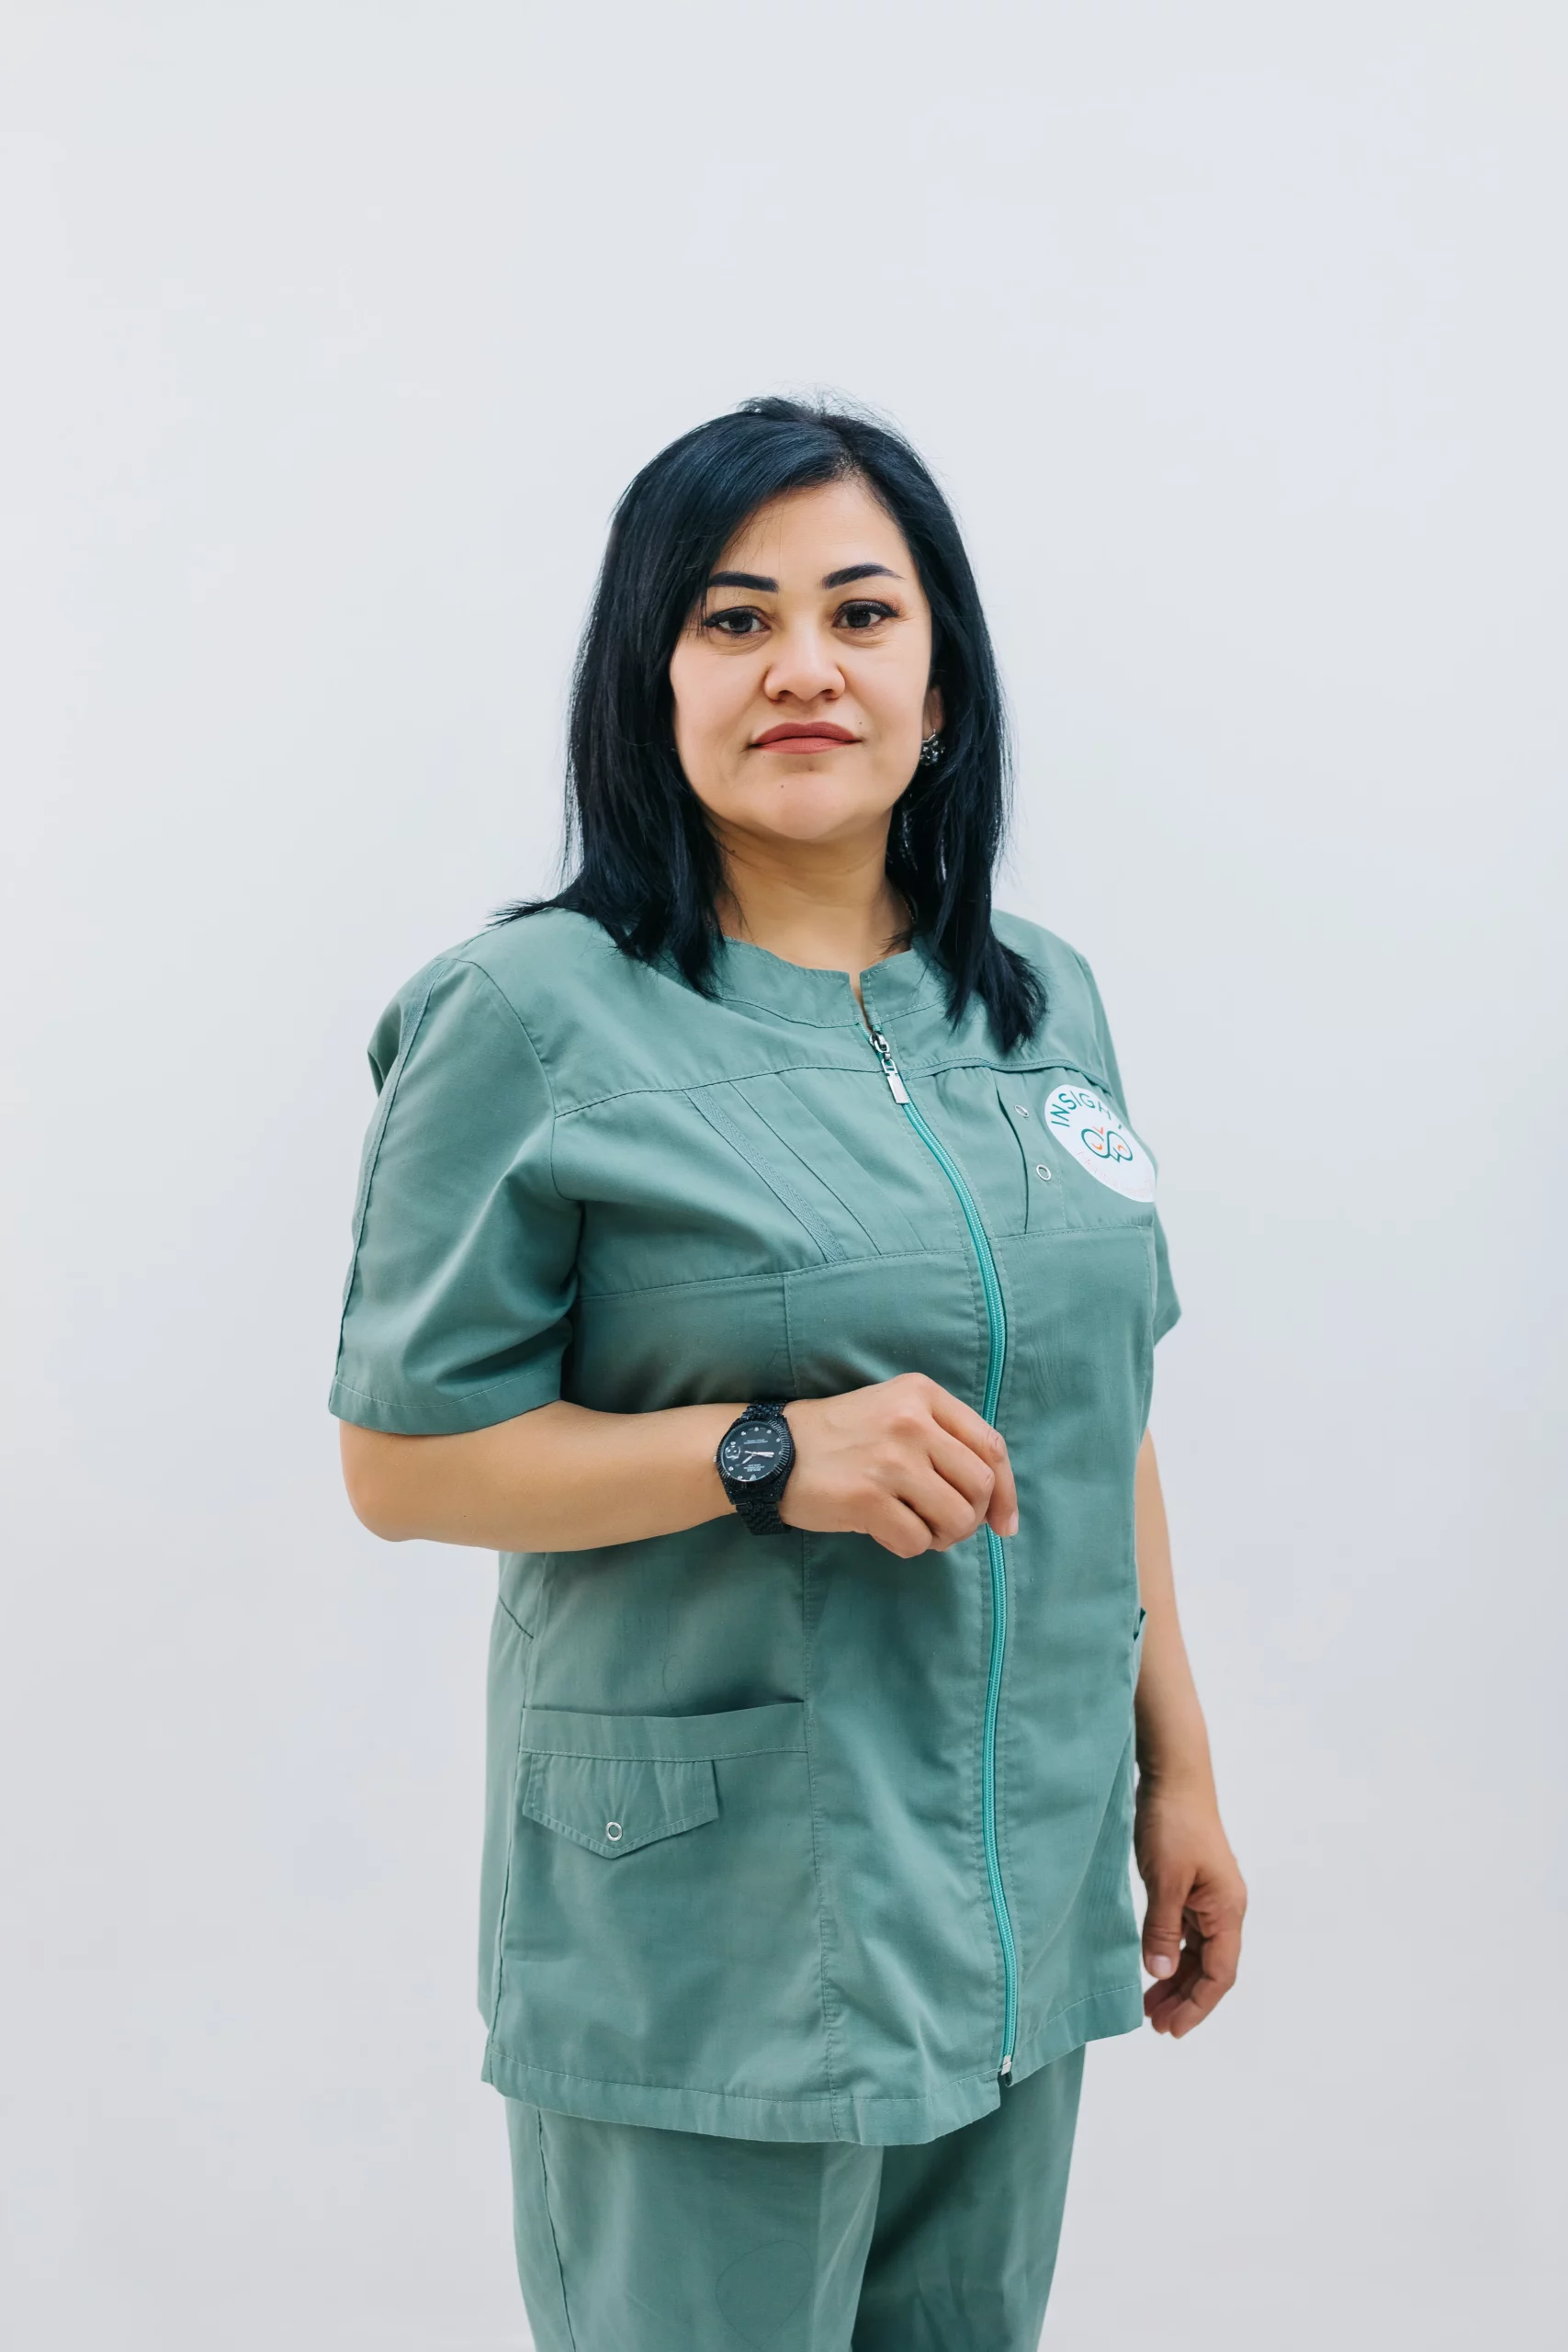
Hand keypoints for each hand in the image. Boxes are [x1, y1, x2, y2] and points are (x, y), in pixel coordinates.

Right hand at [782, 1374, 1017, 1558]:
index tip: (1004, 1522)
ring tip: (916, 1528)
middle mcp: (912, 1422)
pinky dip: (908, 1546)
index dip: (1006, 1492)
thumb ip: (943, 1440)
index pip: (992, 1447)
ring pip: (957, 1519)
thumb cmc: (839, 1436)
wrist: (770, 1452)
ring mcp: (890, 1460)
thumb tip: (995, 1506)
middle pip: (981, 1486)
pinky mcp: (867, 1499)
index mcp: (923, 1395)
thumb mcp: (895, 1411)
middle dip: (971, 1518)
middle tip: (943, 1525)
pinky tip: (885, 1531)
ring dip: (942, 1536)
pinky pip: (917, 1541)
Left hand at [1133, 1777, 1246, 2036]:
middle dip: (1185, 1999)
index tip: (1172, 2030)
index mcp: (1227, 1909)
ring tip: (1149, 2006)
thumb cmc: (1173, 1822)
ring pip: (1197, 1952)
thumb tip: (1159, 1973)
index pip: (1219, 1974)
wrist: (1174, 1775)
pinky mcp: (1192, 1885)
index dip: (1197, 2005)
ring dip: (1176, 1979)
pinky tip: (1151, 1966)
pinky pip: (1186, 1932)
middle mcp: (1224, 1908)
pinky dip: (1170, 1953)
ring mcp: (1209, 1897)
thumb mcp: (1165, 1879)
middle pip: (1210, 1968)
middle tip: (1155, 2025)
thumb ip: (1162, 1928)